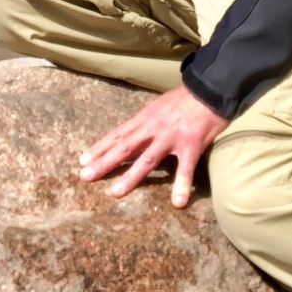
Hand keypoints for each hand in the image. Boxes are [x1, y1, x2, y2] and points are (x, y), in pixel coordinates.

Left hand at [79, 85, 227, 207]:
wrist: (209, 89)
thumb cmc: (184, 98)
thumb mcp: (158, 106)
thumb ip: (145, 122)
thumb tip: (130, 134)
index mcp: (145, 118)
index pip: (117, 135)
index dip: (99, 148)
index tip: (82, 161)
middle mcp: (153, 127)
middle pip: (124, 147)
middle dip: (104, 162)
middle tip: (85, 177)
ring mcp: (171, 137)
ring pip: (147, 159)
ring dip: (130, 177)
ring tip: (114, 192)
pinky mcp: (191, 145)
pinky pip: (185, 168)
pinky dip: (181, 185)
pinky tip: (177, 202)